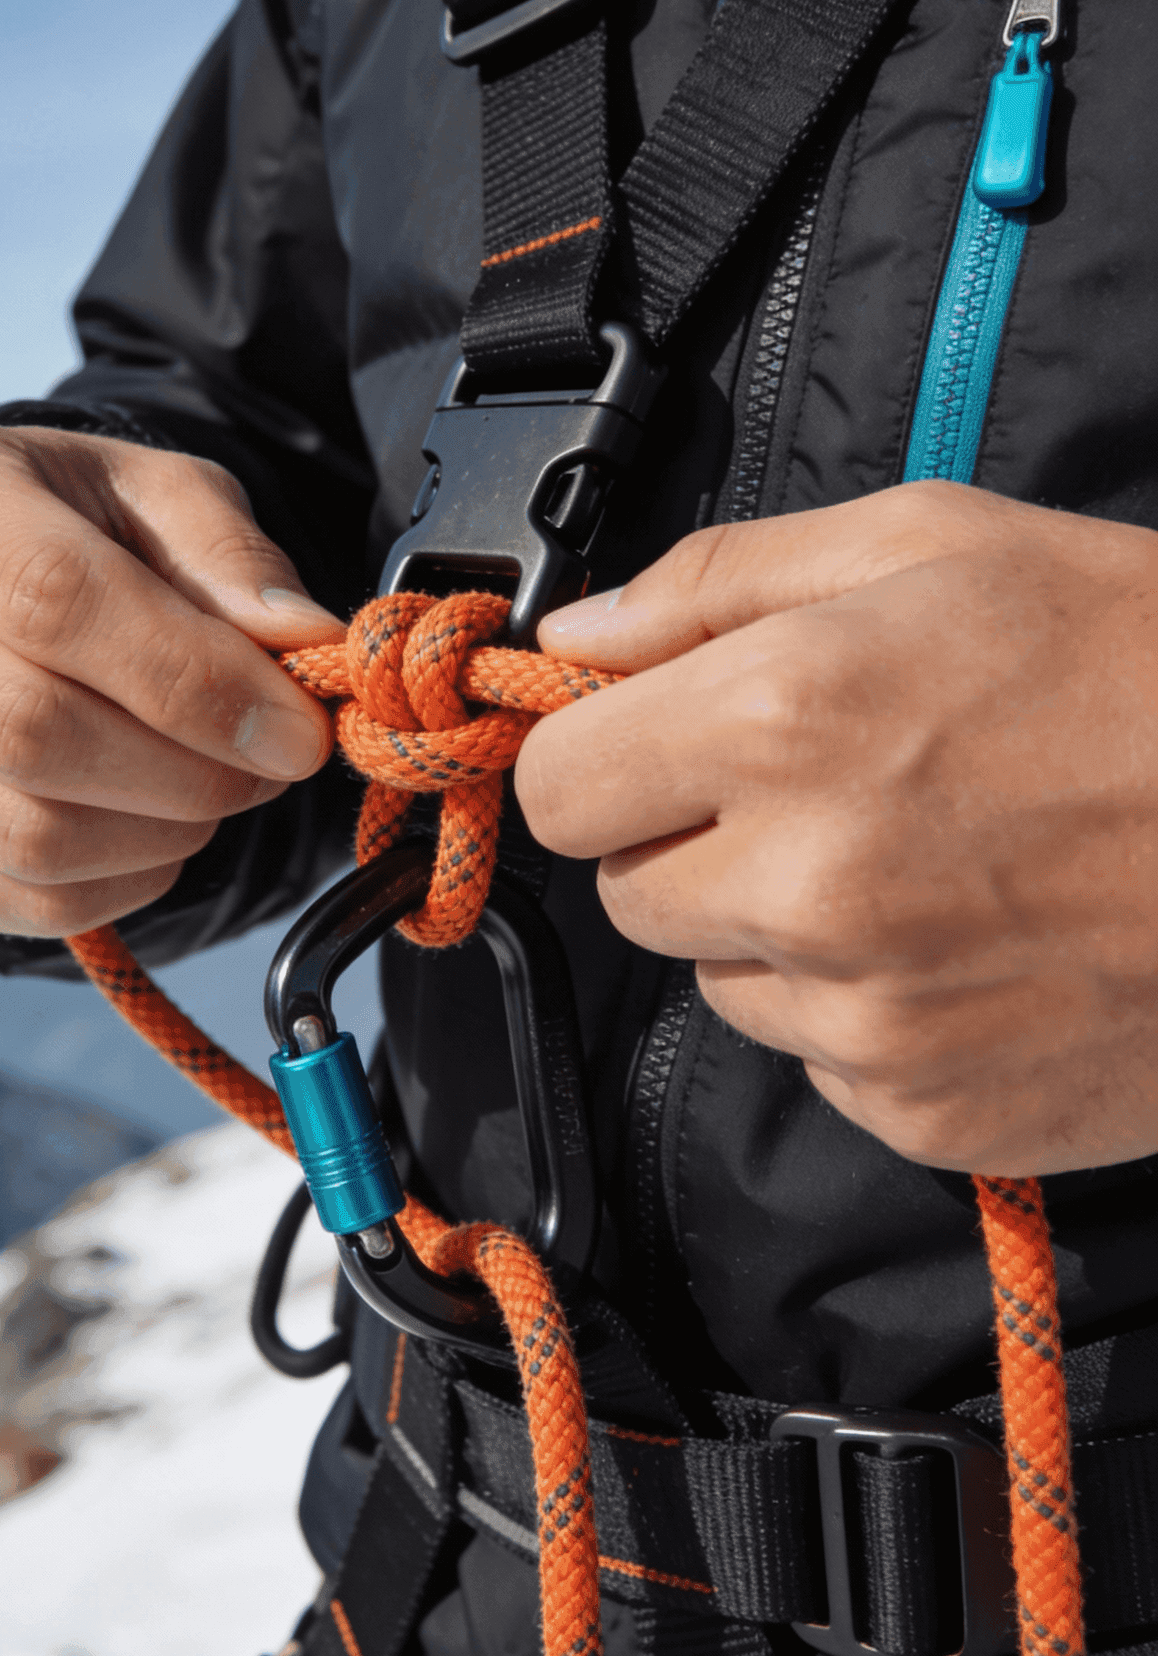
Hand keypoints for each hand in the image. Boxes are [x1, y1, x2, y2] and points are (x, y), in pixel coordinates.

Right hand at [0, 422, 341, 936]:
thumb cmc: (80, 533)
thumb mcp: (162, 499)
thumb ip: (233, 562)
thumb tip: (301, 642)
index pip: (48, 598)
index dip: (191, 681)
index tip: (295, 730)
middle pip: (27, 730)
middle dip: (187, 771)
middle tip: (267, 768)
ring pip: (24, 834)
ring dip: (162, 833)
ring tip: (212, 791)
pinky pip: (14, 901)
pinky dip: (119, 885)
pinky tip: (152, 834)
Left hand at [516, 481, 1157, 1175]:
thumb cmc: (1150, 666)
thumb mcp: (933, 545)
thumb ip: (716, 584)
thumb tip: (574, 636)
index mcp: (783, 722)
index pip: (557, 786)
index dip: (598, 755)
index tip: (649, 740)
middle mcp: (804, 887)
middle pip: (625, 893)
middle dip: (687, 839)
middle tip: (817, 788)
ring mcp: (866, 1017)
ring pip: (720, 982)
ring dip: (776, 930)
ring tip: (921, 862)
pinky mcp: (925, 1110)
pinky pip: (819, 1058)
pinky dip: (863, 1008)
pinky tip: (969, 942)